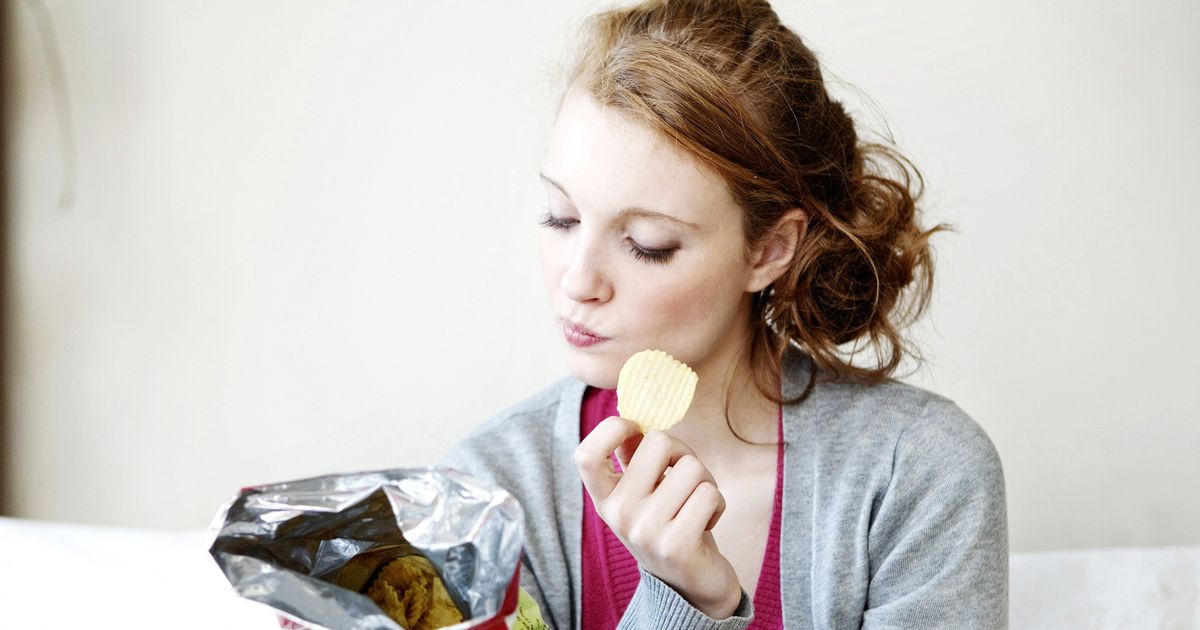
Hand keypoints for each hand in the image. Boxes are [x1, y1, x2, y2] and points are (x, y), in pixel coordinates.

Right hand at [575, 416, 742, 618]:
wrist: (690, 585)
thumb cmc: (669, 523)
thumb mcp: (642, 492)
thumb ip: (634, 456)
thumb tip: (635, 415)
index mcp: (605, 498)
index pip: (586, 454)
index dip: (612, 429)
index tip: (635, 429)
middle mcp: (618, 514)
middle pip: (658, 441)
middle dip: (683, 452)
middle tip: (684, 477)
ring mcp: (645, 531)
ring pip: (692, 467)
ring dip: (705, 481)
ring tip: (695, 505)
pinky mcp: (677, 545)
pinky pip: (710, 493)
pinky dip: (718, 504)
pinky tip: (705, 523)